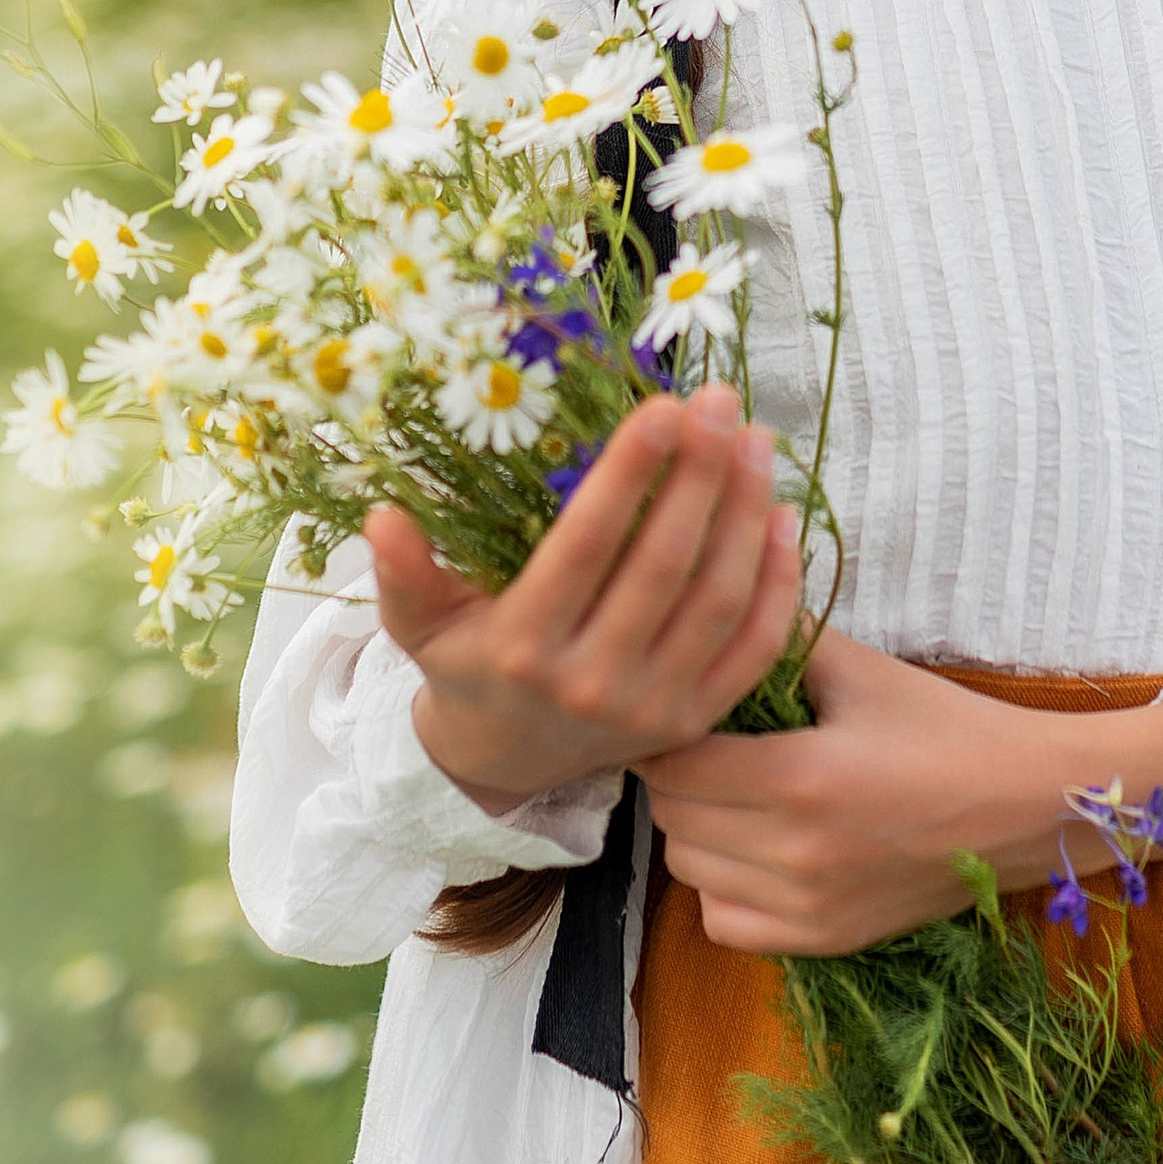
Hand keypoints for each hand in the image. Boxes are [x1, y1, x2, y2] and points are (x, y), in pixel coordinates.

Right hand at [368, 382, 801, 808]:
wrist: (508, 761)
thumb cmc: (467, 664)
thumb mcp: (421, 624)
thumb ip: (405, 573)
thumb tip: (381, 517)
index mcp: (525, 646)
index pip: (588, 546)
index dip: (630, 474)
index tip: (663, 406)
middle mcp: (593, 684)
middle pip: (664, 566)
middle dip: (700, 474)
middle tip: (720, 401)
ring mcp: (653, 709)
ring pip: (718, 600)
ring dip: (744, 513)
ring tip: (755, 440)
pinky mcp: (697, 721)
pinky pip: (755, 648)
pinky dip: (777, 581)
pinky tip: (781, 513)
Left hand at [641, 628, 1162, 953]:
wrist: (1028, 806)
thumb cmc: (948, 728)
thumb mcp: (864, 670)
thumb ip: (781, 638)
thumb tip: (718, 598)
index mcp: (799, 777)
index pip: (673, 764)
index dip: (668, 730)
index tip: (688, 707)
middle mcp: (793, 854)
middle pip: (672, 817)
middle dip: (679, 775)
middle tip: (711, 742)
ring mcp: (806, 908)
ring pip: (689, 871)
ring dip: (697, 830)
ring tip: (735, 792)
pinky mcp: (823, 941)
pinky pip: (725, 922)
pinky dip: (725, 886)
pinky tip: (758, 849)